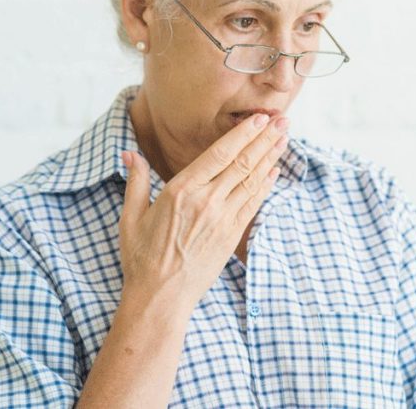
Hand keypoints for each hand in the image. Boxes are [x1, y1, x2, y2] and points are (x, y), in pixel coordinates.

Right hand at [118, 113, 288, 310]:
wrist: (161, 297)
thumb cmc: (142, 257)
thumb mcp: (131, 217)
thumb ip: (136, 181)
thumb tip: (130, 153)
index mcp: (181, 191)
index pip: (219, 154)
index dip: (243, 134)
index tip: (260, 118)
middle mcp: (206, 201)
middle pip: (242, 163)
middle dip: (265, 139)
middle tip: (284, 120)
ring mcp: (222, 219)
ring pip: (252, 180)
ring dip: (270, 157)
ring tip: (285, 139)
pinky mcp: (232, 235)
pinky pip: (253, 203)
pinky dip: (266, 185)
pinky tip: (275, 170)